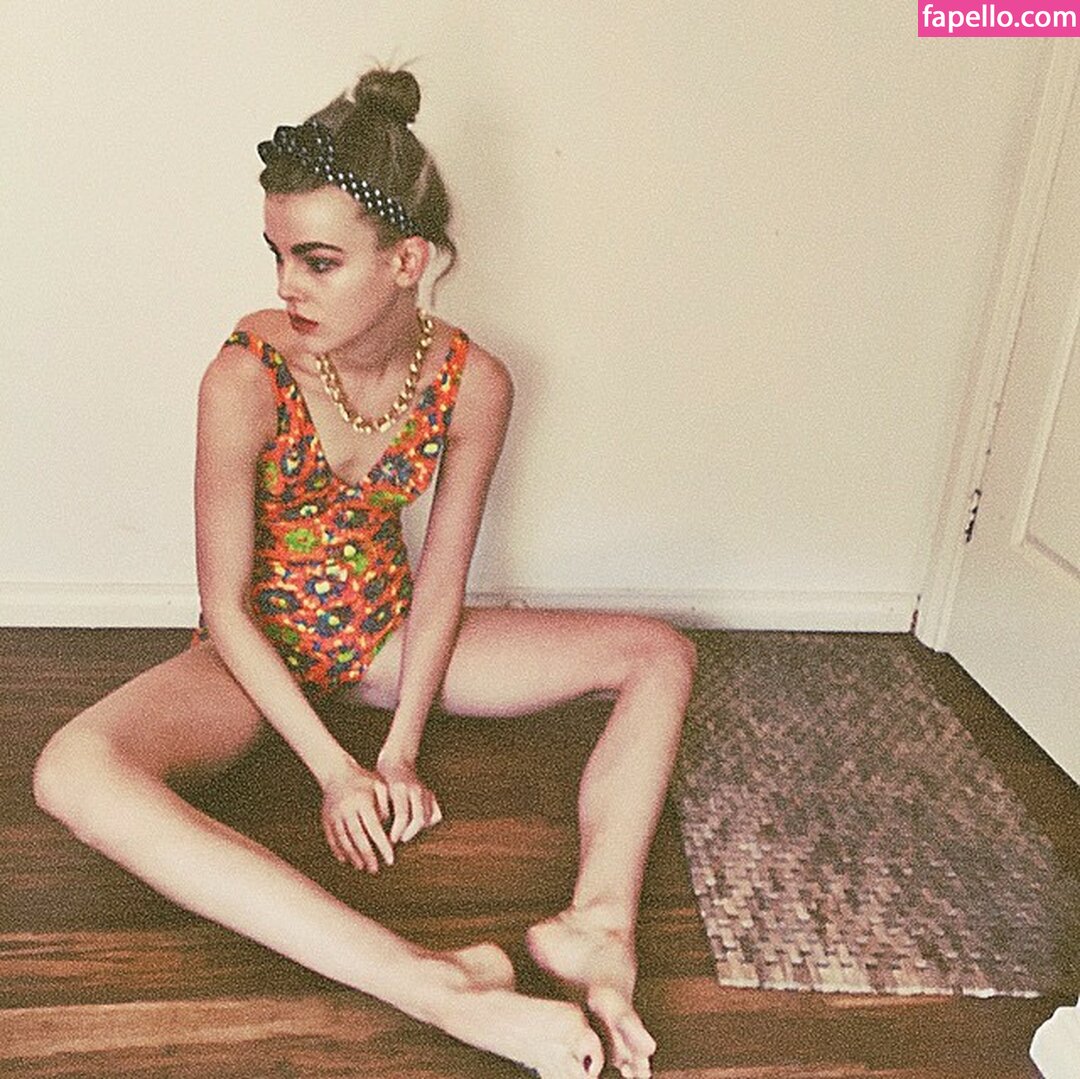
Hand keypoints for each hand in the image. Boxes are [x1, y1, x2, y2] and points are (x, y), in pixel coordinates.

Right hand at [320, 757, 394, 873]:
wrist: (335, 771)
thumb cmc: (363, 779)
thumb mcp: (379, 784)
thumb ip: (386, 803)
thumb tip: (388, 825)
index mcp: (363, 801)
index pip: (374, 828)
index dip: (382, 845)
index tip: (390, 859)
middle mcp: (347, 809)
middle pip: (358, 837)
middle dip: (367, 855)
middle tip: (375, 870)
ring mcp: (334, 814)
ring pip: (344, 840)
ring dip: (352, 856)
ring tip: (362, 867)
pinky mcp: (325, 818)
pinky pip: (331, 837)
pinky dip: (338, 850)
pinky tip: (345, 860)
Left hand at [376, 755, 442, 843]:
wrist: (397, 759)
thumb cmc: (382, 777)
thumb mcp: (377, 789)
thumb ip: (378, 807)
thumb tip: (376, 831)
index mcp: (399, 788)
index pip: (402, 816)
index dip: (397, 832)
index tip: (390, 840)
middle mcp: (415, 789)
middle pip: (419, 819)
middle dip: (409, 833)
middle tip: (398, 839)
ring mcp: (425, 791)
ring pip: (428, 817)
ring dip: (417, 830)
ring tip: (405, 834)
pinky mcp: (430, 794)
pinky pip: (436, 814)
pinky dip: (429, 822)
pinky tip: (418, 825)